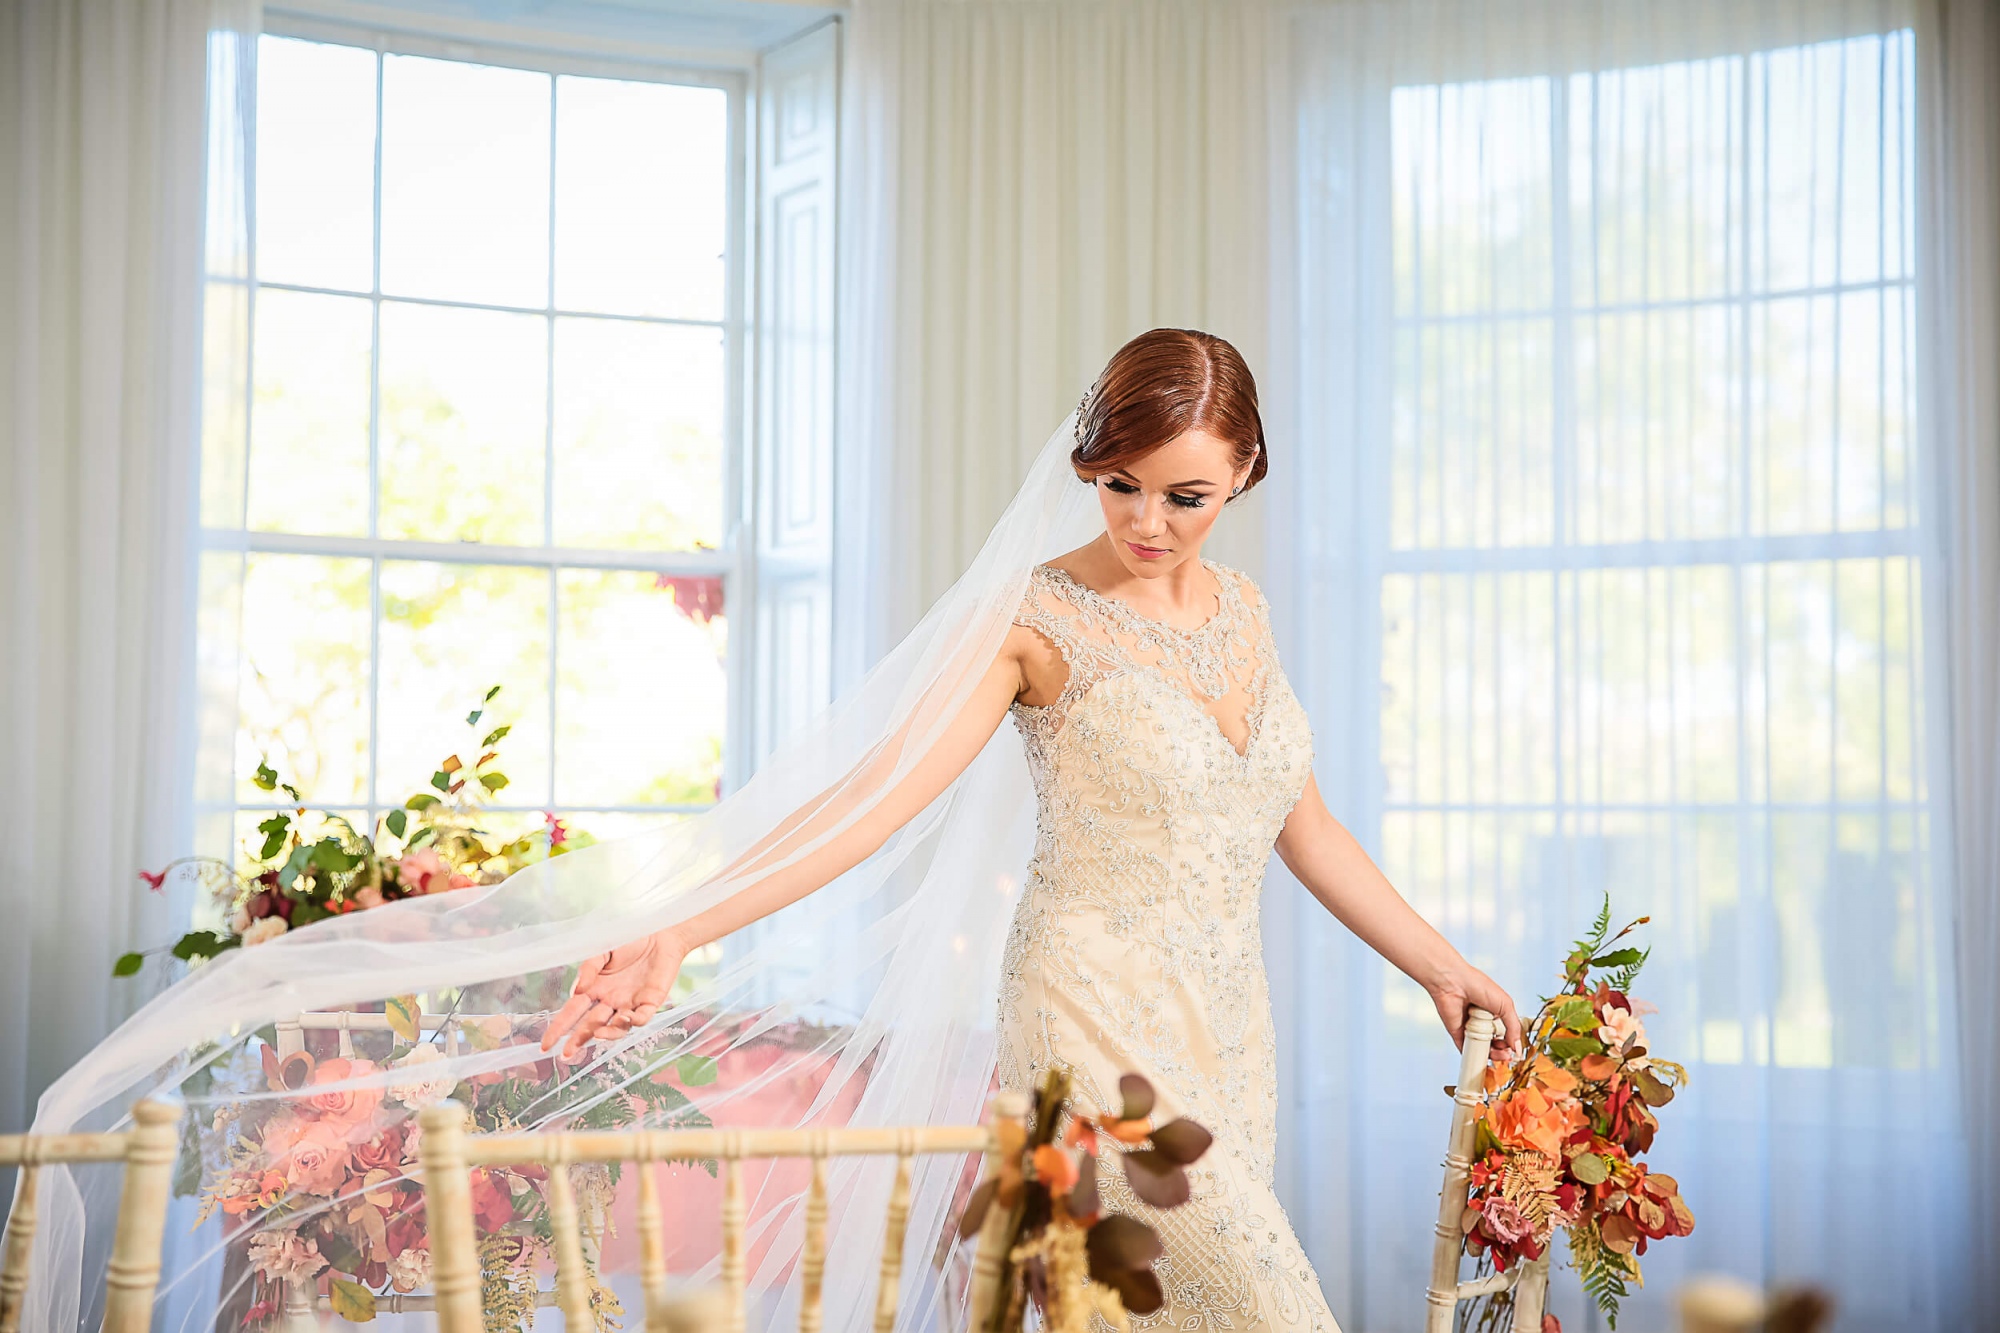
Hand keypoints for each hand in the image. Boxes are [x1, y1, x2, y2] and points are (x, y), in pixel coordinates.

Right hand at [541, 929, 687, 1059]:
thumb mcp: (603, 951)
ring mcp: (630, 1004)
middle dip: (578, 1040)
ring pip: (617, 1027)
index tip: (546, 1044)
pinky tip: (626, 1017)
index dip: (559, 1028)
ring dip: (607, 1034)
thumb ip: (589, 968)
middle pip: (591, 1025)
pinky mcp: (650, 1002)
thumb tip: (577, 991)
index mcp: (595, 989)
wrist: (660, 933)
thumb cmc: (629, 941)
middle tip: (567, 1054)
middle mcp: (610, 1001)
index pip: (572, 1012)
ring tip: (597, 1034)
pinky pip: (641, 1018)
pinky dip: (633, 1021)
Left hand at [1428, 964, 1523, 1063]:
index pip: (1506, 1032)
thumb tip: (1518, 1048)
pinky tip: (1484, 1060)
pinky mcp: (1457, 1034)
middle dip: (1503, 1051)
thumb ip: (1513, 1027)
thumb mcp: (1505, 1005)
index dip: (1511, 1042)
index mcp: (1494, 1012)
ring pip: (1483, 1048)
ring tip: (1499, 1055)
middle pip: (1496, 1043)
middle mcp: (1482, 1021)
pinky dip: (1474, 1057)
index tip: (1515, 1049)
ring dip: (1493, 1055)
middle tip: (1507, 1054)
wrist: (1453, 983)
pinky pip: (1466, 1049)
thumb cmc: (1478, 986)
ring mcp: (1470, 1028)